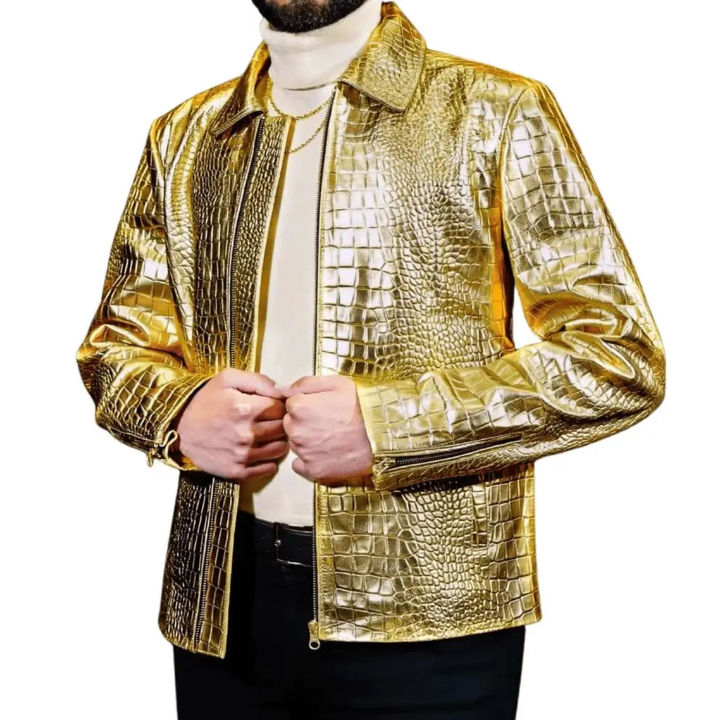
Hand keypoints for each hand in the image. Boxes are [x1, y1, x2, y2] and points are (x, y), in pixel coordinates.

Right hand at [173, 368, 288, 481]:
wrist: (179, 429)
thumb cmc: (204, 401)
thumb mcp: (227, 379)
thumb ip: (258, 380)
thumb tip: (281, 390)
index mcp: (247, 409)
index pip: (281, 408)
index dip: (278, 406)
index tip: (269, 406)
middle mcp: (247, 434)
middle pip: (282, 429)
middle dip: (278, 422)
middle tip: (268, 420)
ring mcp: (243, 454)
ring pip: (279, 449)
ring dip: (276, 441)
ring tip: (265, 435)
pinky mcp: (237, 471)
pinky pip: (268, 468)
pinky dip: (268, 460)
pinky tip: (259, 451)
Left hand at [276, 375, 372, 486]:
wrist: (384, 434)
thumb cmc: (363, 406)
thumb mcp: (337, 383)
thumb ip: (304, 383)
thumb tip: (281, 389)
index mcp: (299, 408)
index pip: (290, 404)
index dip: (306, 403)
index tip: (322, 406)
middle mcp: (296, 432)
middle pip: (290, 424)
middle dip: (304, 422)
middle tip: (329, 421)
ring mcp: (304, 453)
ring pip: (296, 443)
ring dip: (307, 440)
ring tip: (332, 436)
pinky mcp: (314, 471)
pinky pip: (300, 465)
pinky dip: (310, 459)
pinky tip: (327, 452)